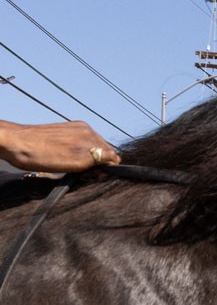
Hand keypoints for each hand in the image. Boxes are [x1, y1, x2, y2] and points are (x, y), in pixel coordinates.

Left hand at [0, 120, 119, 171]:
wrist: (13, 144)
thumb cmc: (41, 154)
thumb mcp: (76, 162)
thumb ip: (99, 160)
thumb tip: (115, 161)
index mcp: (89, 133)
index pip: (112, 155)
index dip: (105, 169)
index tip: (92, 175)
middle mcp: (84, 128)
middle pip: (101, 152)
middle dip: (95, 165)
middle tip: (80, 173)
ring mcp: (72, 129)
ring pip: (90, 151)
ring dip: (85, 162)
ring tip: (70, 167)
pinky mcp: (62, 133)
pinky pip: (78, 148)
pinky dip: (75, 157)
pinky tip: (64, 161)